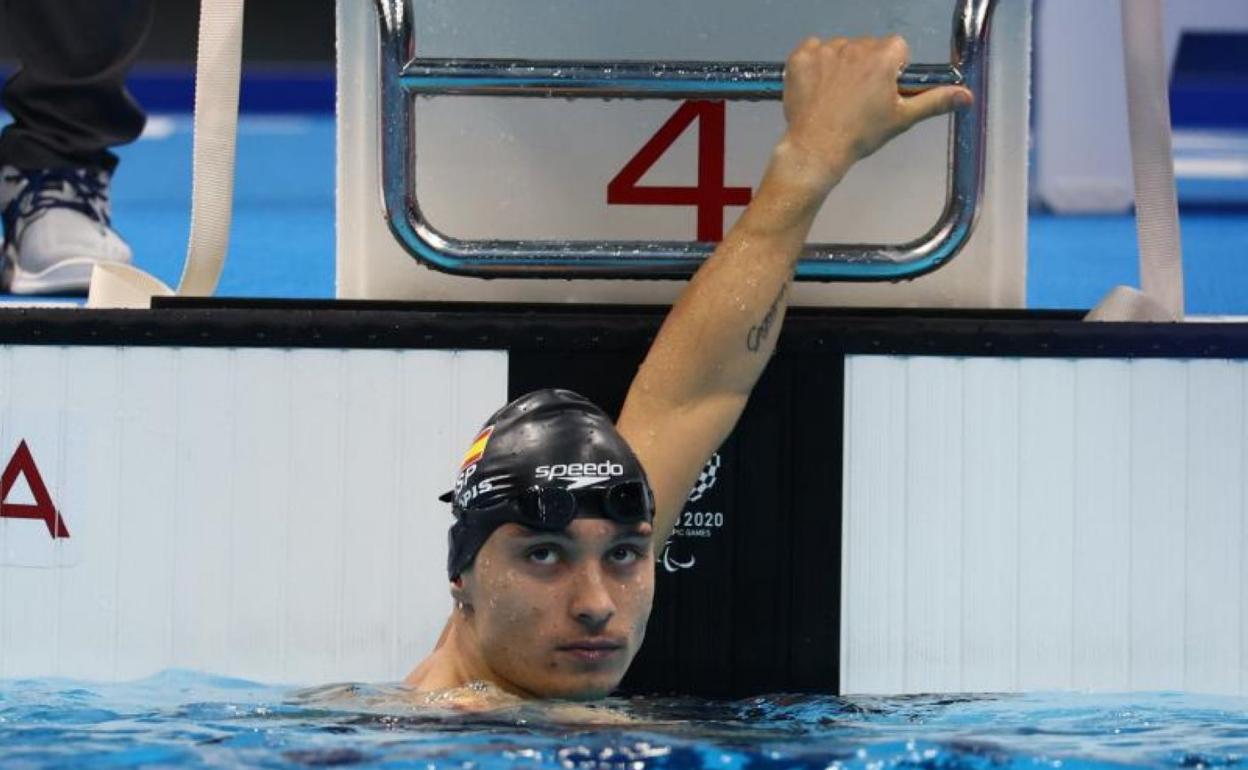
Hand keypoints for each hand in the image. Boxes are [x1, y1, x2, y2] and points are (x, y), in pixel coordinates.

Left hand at [780, 35, 972, 189]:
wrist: (816, 148)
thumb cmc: (862, 134)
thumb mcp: (902, 118)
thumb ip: (935, 101)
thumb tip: (967, 96)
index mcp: (884, 57)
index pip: (897, 48)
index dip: (893, 68)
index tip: (883, 89)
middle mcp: (855, 46)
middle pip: (868, 47)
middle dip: (866, 66)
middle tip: (858, 98)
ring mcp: (825, 50)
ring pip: (840, 48)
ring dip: (841, 65)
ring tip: (836, 96)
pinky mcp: (800, 58)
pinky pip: (812, 49)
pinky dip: (815, 64)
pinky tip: (817, 88)